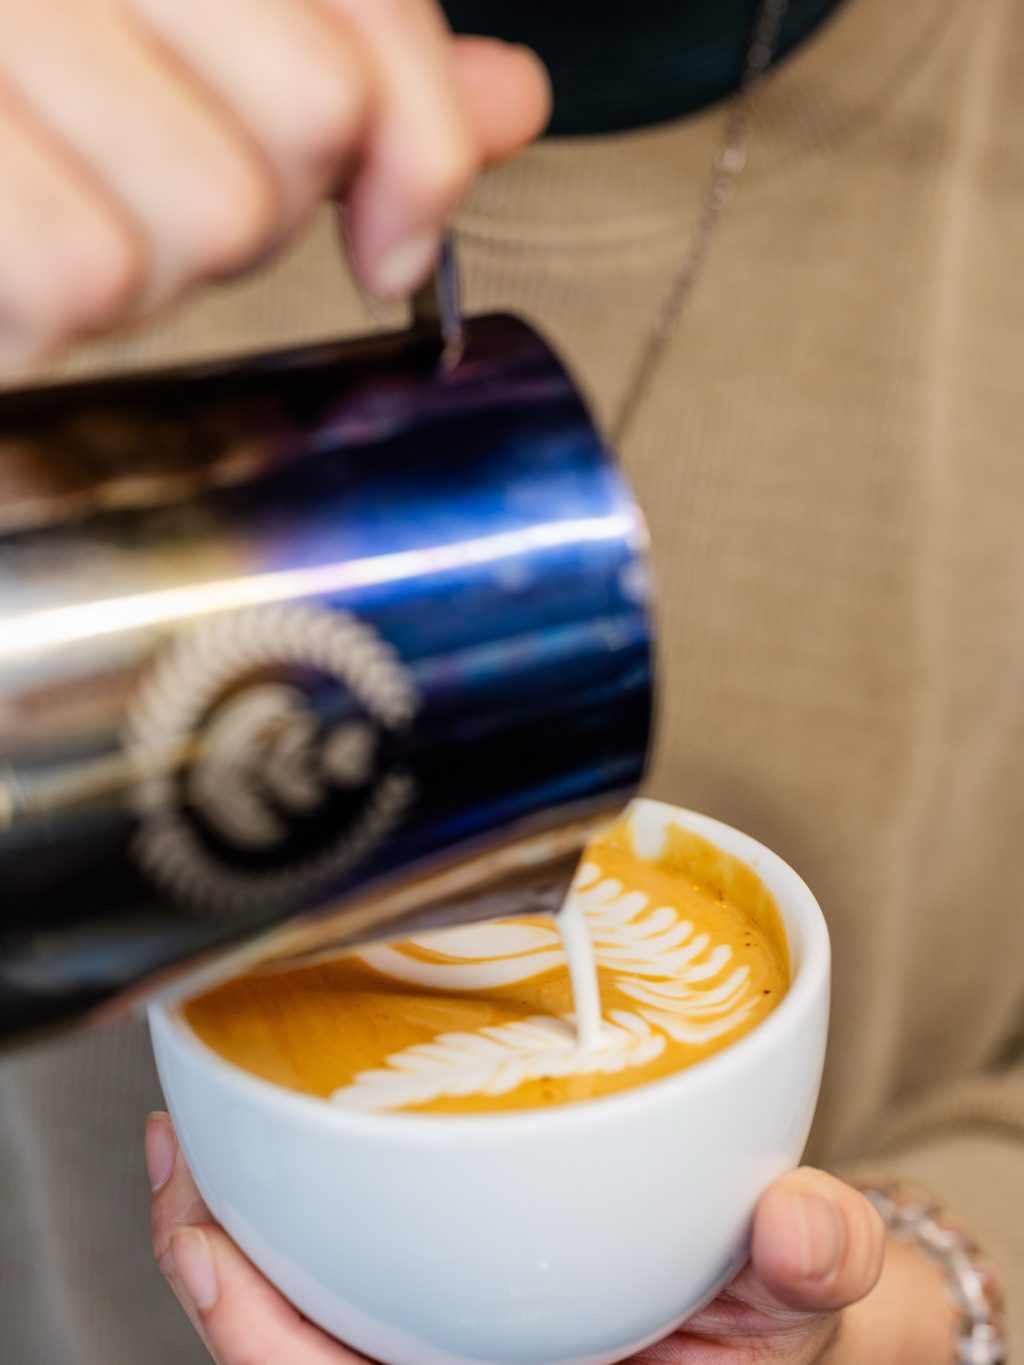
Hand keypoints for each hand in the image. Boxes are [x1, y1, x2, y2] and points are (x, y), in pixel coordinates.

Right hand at [0, 0, 548, 375]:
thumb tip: (509, 101)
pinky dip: (41, 308)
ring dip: (138, 257)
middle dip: (249, 203)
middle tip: (135, 179)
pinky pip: (81, 279)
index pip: (363, 35)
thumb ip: (358, 48)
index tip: (391, 232)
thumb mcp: (182, 27)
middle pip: (304, 128)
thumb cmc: (15, 86)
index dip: (416, 145)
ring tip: (44, 205)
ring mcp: (10, 52)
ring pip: (208, 219)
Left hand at [147, 1112, 952, 1364]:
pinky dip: (290, 1204)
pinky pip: (342, 1259)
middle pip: (296, 1349)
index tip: (210, 1252)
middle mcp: (460, 1363)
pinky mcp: (447, 1274)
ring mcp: (445, 1327)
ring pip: (304, 1303)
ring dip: (232, 1228)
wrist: (773, 1286)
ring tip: (191, 1139)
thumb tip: (801, 1222)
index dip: (266, 1345)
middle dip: (217, 1273)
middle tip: (178, 1166)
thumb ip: (815, 1269)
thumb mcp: (808, 1301)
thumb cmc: (770, 1319)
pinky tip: (268, 1137)